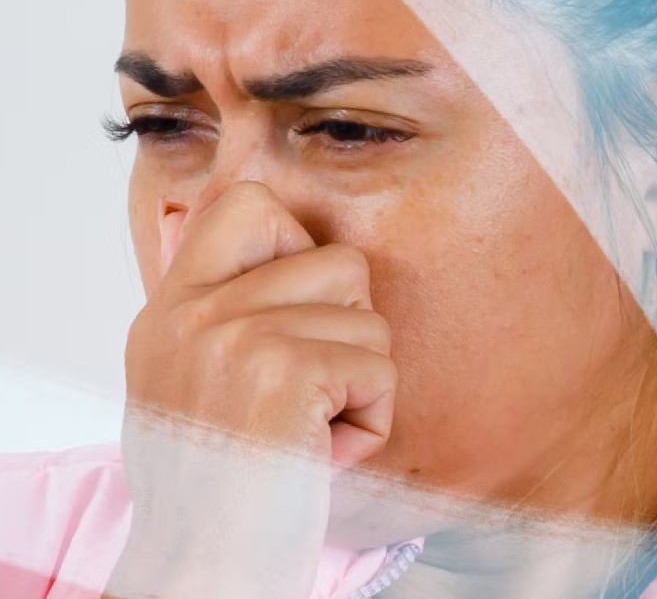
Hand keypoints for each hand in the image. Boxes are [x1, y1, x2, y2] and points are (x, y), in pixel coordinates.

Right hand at [104, 181, 397, 598]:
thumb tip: (230, 225)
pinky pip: (377, 367)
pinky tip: (324, 453)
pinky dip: (370, 419)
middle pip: (341, 260)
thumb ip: (213, 304)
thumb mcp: (184, 378)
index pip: (247, 202)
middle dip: (348, 326)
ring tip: (313, 427)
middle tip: (312, 385)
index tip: (296, 306)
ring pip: (368, 316)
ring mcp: (234, 338)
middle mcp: (194, 312)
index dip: (295, 240)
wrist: (205, 570)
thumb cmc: (213, 481)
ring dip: (360, 380)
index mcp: (171, 306)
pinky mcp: (282, 375)